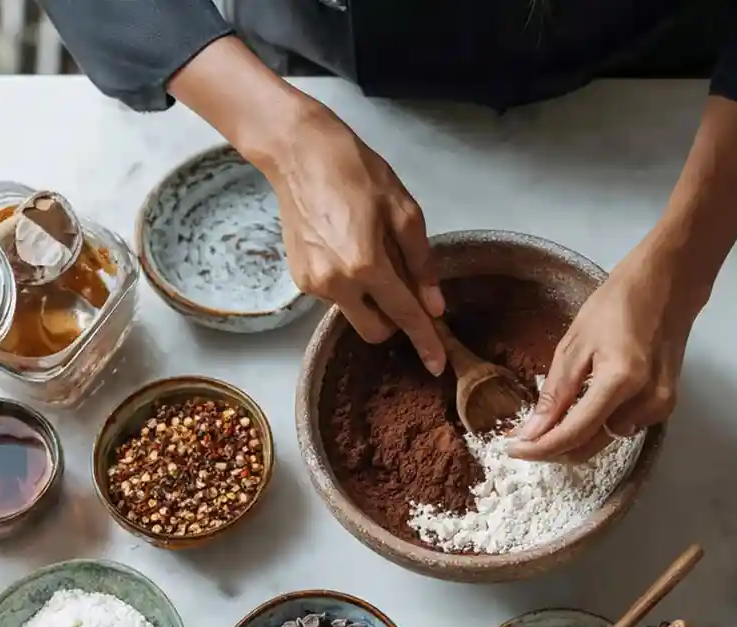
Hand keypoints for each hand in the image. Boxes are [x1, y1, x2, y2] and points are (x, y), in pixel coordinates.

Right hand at [257, 97, 446, 373]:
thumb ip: (422, 264)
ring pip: (355, 315)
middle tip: (404, 287)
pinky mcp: (300, 280)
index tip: (438, 365)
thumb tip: (434, 306)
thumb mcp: (403, 211)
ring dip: (372, 300)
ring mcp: (313, 285)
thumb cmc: (356, 172)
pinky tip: (350, 251)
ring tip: (372, 254)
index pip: (404, 315)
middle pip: (376, 331)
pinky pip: (337, 299)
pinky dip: (352, 287)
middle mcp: (336, 283)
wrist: (298, 152)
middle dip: (395, 320)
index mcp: (366, 265)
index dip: (425, 341)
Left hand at [509, 242, 706, 462]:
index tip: (514, 451)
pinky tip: (588, 404)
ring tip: (556, 416)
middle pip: (590, 447)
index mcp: (621, 380)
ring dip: (577, 436)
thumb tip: (532, 433)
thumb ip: (556, 393)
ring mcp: (660, 407)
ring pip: (605, 441)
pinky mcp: (666, 406)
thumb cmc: (619, 303)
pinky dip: (600, 424)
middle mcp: (645, 401)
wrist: (668, 285)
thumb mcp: (575, 343)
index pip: (574, 433)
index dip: (540, 448)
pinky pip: (623, 429)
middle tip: (527, 437)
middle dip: (555, 448)